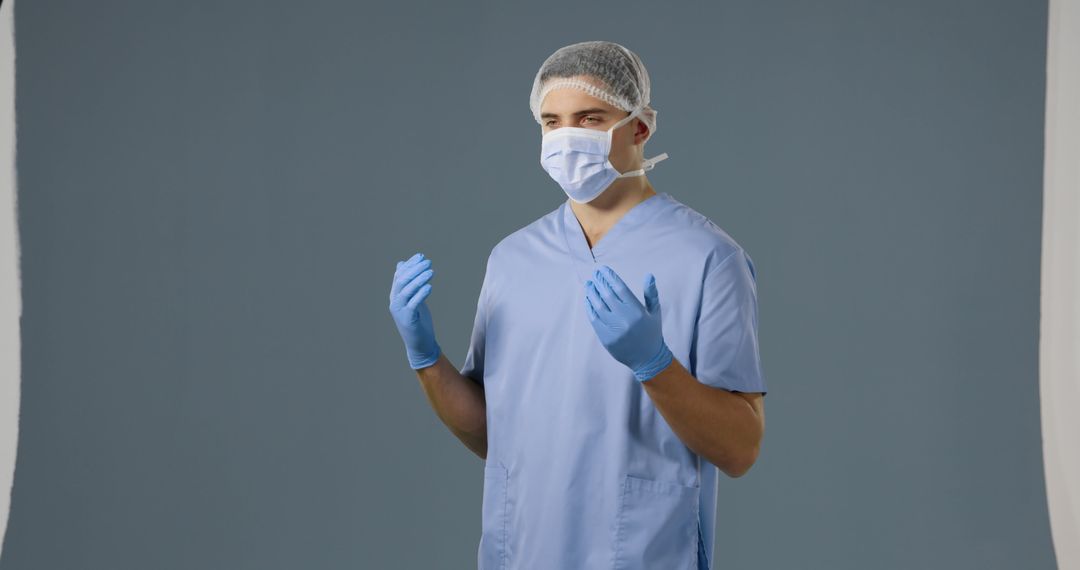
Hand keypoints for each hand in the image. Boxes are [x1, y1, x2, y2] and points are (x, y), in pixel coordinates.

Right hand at [389, 252, 440, 368]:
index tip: (421, 256)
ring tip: (431, 271)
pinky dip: (420, 294)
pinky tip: (429, 287)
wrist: (420, 344)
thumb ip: (409, 284)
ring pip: (406, 290)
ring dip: (419, 279)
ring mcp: (399, 311)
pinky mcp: (407, 319)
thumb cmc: (418, 320)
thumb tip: (402, 263)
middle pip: (402, 280)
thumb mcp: (413, 299)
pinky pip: (413, 304)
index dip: (410, 265)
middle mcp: (394, 302)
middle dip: (415, 269)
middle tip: (428, 262)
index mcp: (395, 295)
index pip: (399, 275)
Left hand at [583, 265, 672, 381]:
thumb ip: (651, 293)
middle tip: (595, 274)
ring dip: (592, 293)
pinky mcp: (606, 338)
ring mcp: (614, 330)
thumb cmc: (651, 331)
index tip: (603, 269)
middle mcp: (625, 320)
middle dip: (600, 282)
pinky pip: (594, 319)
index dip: (610, 277)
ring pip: (598, 306)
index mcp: (637, 311)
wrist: (647, 358)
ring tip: (589, 284)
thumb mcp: (655, 312)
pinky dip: (590, 307)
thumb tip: (649, 275)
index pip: (620, 288)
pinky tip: (588, 299)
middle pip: (607, 295)